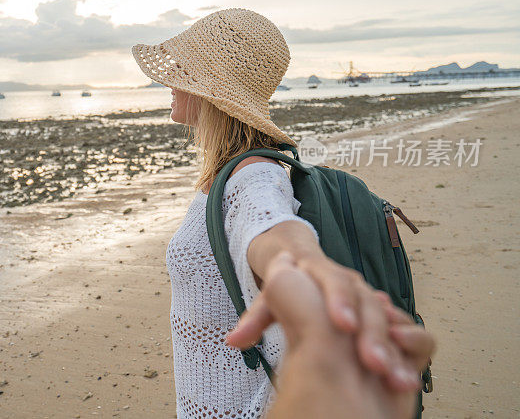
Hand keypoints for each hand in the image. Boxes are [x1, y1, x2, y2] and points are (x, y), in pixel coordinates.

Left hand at [226, 253, 432, 391]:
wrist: (313, 280)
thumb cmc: (292, 294)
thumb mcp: (271, 301)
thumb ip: (257, 318)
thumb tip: (234, 340)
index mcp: (321, 274)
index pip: (334, 281)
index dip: (340, 300)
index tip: (341, 325)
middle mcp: (352, 287)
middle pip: (369, 303)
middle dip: (372, 331)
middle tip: (371, 361)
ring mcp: (373, 307)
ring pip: (393, 320)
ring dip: (395, 347)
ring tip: (392, 375)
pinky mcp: (391, 329)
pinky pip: (416, 334)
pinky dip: (414, 349)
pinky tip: (406, 374)